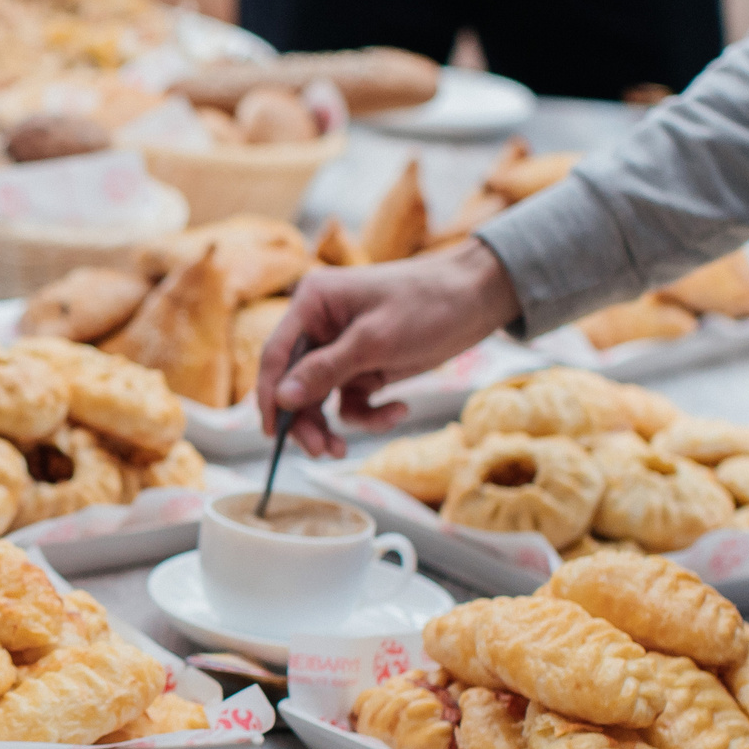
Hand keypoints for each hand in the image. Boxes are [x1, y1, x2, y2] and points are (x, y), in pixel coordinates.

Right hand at [257, 239, 520, 455]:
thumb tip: (282, 399)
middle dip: (306, 420)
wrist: (479, 298)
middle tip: (321, 450)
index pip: (276, 355)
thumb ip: (325, 370)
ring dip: (333, 425)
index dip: (269, 395)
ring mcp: (342, 349)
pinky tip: (398, 409)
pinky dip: (370, 413)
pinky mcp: (365, 367)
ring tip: (344, 450)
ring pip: (320, 399)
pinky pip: (352, 401)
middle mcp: (321, 326)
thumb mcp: (374, 340)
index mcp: (312, 304)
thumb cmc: (427, 304)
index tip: (272, 433)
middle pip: (295, 383)